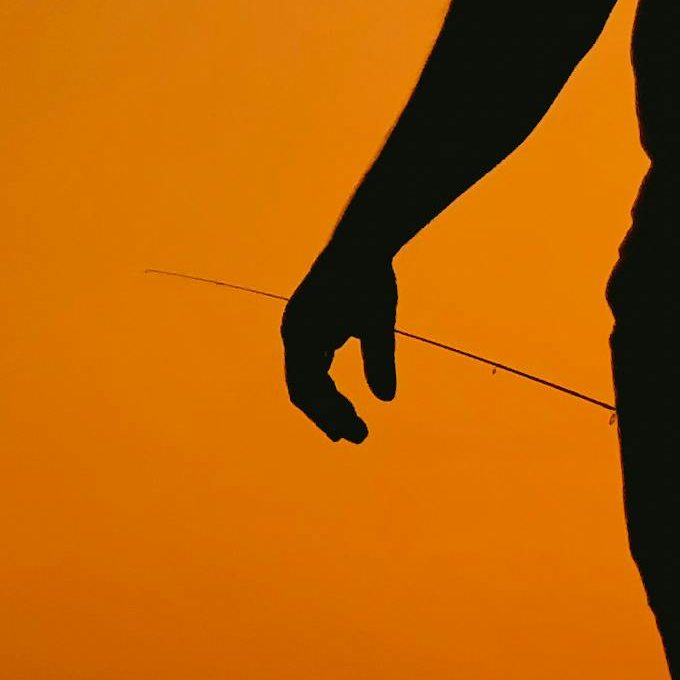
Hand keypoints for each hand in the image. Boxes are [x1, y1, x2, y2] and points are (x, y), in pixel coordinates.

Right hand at [282, 240, 398, 442]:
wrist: (360, 243)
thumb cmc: (368, 280)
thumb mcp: (378, 322)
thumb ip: (380, 360)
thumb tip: (386, 397)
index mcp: (302, 334)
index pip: (308, 388)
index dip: (330, 415)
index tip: (356, 434)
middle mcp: (293, 334)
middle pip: (304, 388)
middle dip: (329, 415)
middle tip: (358, 437)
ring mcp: (298, 330)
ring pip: (306, 380)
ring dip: (327, 404)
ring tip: (351, 428)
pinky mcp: (309, 326)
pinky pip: (312, 366)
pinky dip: (326, 387)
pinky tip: (343, 402)